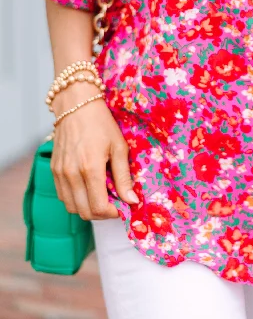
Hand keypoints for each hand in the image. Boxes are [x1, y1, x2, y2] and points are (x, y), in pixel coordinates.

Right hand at [51, 83, 138, 219]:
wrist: (76, 105)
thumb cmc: (101, 124)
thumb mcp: (119, 147)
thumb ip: (124, 177)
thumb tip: (132, 201)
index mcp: (90, 168)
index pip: (98, 207)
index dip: (112, 213)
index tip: (122, 207)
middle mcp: (71, 174)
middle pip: (84, 212)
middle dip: (102, 213)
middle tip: (114, 203)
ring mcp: (60, 173)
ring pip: (72, 207)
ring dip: (88, 208)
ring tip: (102, 195)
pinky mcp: (53, 170)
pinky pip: (63, 196)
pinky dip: (76, 200)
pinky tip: (88, 188)